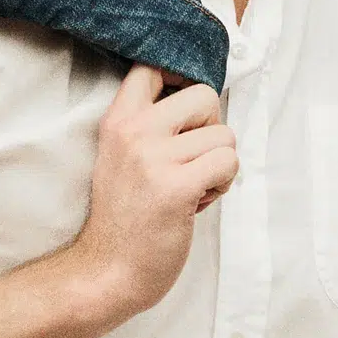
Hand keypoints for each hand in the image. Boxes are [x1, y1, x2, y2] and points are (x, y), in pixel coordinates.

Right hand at [72, 64, 238, 314]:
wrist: (108, 271)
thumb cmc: (124, 217)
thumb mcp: (120, 156)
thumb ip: (150, 125)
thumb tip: (202, 100)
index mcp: (118, 121)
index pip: (153, 66)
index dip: (182, 80)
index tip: (185, 113)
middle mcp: (134, 132)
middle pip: (204, 95)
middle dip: (211, 129)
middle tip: (191, 160)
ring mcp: (155, 159)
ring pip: (225, 136)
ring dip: (218, 165)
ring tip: (191, 188)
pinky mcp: (177, 187)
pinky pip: (229, 163)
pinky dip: (222, 184)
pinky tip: (197, 201)